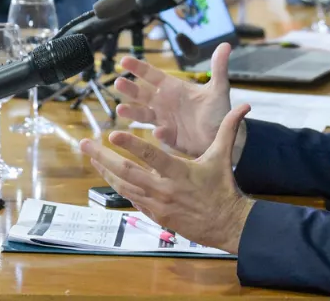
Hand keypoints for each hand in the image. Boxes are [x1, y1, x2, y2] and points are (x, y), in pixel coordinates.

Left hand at [81, 103, 254, 253]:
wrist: (225, 224)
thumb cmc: (222, 187)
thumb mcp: (222, 157)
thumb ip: (228, 129)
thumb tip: (244, 106)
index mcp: (180, 173)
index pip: (152, 157)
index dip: (132, 145)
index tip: (113, 133)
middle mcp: (164, 189)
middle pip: (127, 172)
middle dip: (103, 157)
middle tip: (85, 144)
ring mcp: (157, 204)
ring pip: (124, 186)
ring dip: (105, 170)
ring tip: (91, 156)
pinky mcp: (155, 214)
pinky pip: (130, 198)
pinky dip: (117, 185)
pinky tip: (107, 174)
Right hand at [113, 42, 237, 158]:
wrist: (224, 136)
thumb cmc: (218, 110)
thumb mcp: (218, 89)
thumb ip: (219, 68)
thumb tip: (226, 45)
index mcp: (173, 88)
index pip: (152, 75)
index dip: (139, 68)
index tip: (124, 60)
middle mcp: (164, 103)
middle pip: (142, 94)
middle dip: (130, 88)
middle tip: (118, 82)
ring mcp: (164, 120)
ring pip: (144, 115)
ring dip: (133, 112)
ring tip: (121, 109)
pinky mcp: (169, 138)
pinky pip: (163, 135)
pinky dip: (160, 134)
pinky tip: (158, 132)